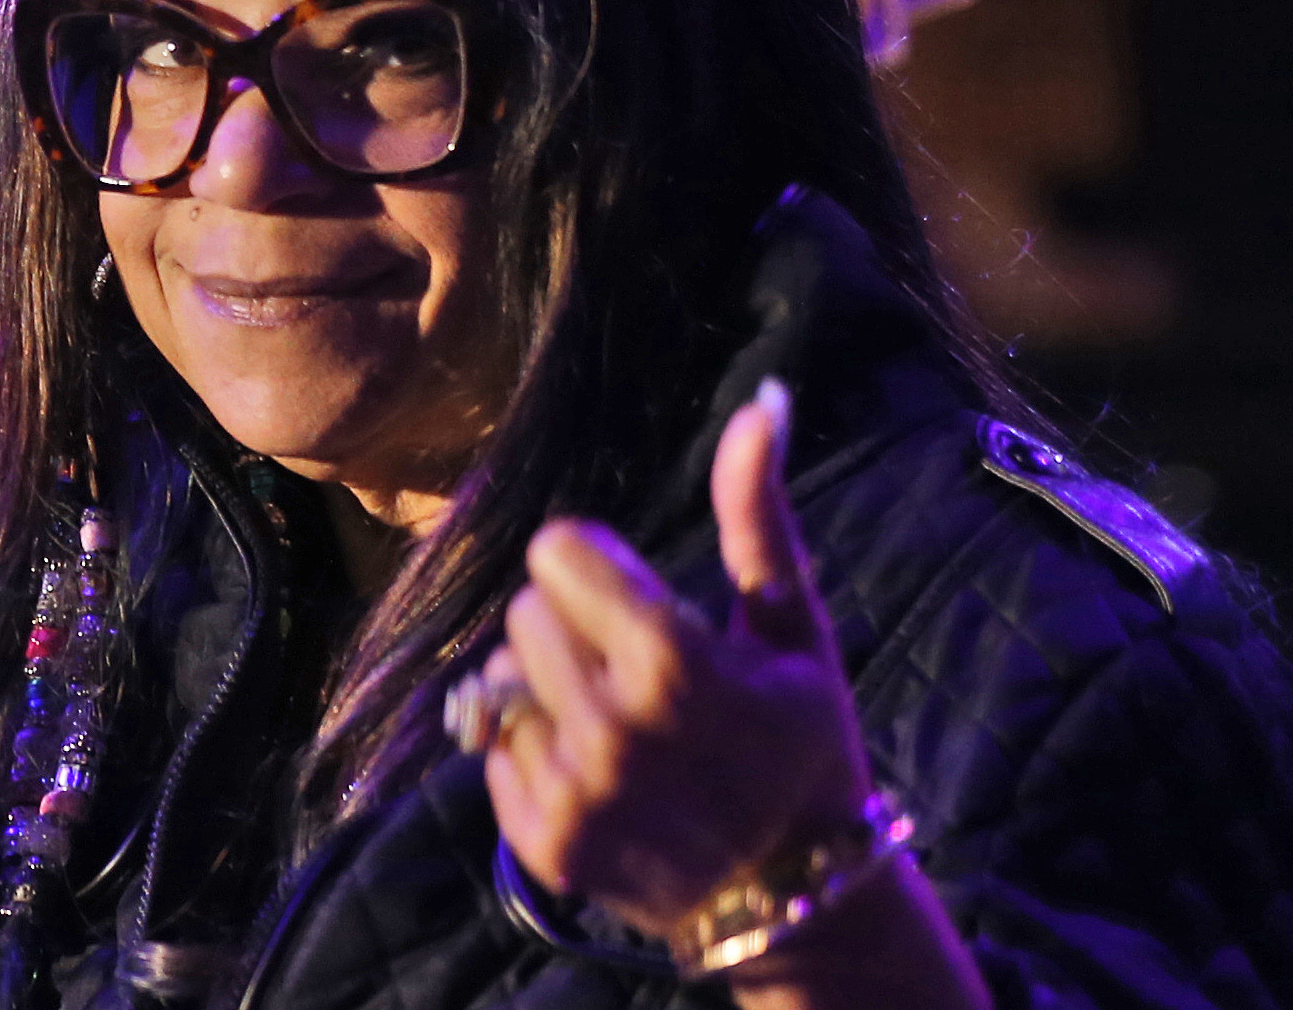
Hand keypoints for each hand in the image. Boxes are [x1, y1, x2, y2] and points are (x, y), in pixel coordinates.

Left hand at [482, 379, 871, 939]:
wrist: (797, 891)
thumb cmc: (798, 739)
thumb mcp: (790, 624)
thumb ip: (757, 513)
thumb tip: (764, 401)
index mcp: (675, 661)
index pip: (557, 553)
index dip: (594, 566)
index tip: (633, 597)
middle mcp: (616, 729)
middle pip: (525, 613)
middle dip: (572, 626)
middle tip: (632, 668)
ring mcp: (576, 793)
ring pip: (500, 679)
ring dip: (545, 688)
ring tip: (616, 722)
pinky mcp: (546, 844)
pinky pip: (494, 751)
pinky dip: (535, 753)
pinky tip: (599, 774)